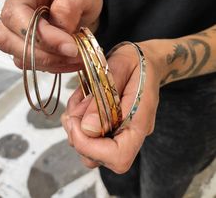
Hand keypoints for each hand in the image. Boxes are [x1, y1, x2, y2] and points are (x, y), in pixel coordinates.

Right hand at [0, 0, 102, 72]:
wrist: (86, 14)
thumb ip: (72, 4)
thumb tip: (60, 26)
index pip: (15, 13)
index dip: (38, 33)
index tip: (68, 45)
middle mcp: (15, 12)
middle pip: (8, 39)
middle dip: (44, 53)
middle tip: (74, 53)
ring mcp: (17, 34)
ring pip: (19, 57)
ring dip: (50, 62)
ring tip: (77, 58)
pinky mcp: (27, 51)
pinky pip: (32, 66)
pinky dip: (54, 67)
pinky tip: (72, 62)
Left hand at [61, 41, 161, 172]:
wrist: (146, 61)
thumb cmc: (137, 60)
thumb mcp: (119, 67)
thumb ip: (105, 96)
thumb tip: (87, 128)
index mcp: (140, 120)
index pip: (118, 156)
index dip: (90, 147)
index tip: (76, 123)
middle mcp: (131, 133)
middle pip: (100, 158)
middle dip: (77, 137)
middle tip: (72, 112)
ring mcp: (122, 132)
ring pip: (90, 150)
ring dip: (75, 128)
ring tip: (79, 101)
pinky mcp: (112, 128)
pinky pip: (89, 136)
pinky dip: (77, 121)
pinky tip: (81, 101)